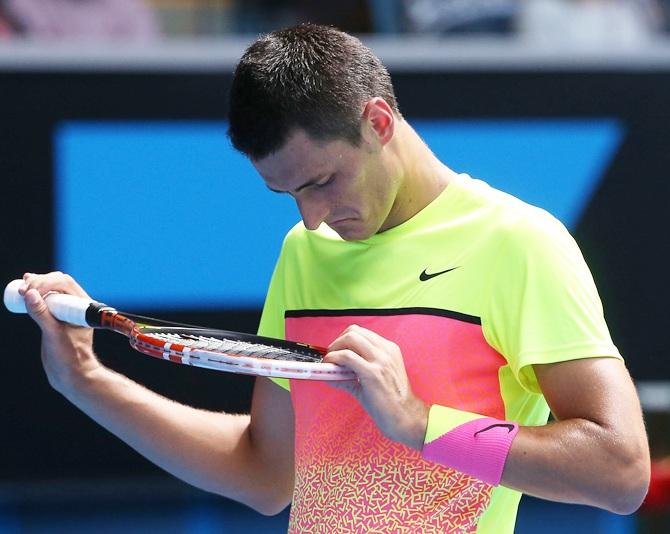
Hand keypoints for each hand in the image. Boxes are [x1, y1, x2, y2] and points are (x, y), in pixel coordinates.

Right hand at [19, 272, 100, 393]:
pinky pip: (46, 301)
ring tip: (22, 287)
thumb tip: (29, 293)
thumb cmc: (68, 356)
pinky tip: (25, 290)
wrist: (71, 375)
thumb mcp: (53, 334)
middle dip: (39, 282)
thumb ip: (41, 313)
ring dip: (36, 285)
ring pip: (52, 290)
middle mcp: (76, 306)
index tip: (29, 289)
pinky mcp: (56, 318)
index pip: (64, 283)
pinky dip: (35, 293)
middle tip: (22, 289)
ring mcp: (66, 312)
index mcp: (82, 307)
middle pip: (58, 282)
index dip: (45, 281)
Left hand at [323, 325, 428, 449]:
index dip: (344, 339)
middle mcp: (386, 351)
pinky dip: (334, 359)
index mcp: (389, 350)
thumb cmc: (390, 402)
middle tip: (331, 356)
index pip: (362, 333)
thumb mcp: (375, 379)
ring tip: (330, 362)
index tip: (337, 351)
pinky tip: (331, 369)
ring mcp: (380, 360)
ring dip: (334, 348)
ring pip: (350, 338)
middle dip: (337, 341)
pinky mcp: (372, 373)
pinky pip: (346, 356)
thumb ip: (354, 372)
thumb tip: (330, 372)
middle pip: (354, 331)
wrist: (405, 417)